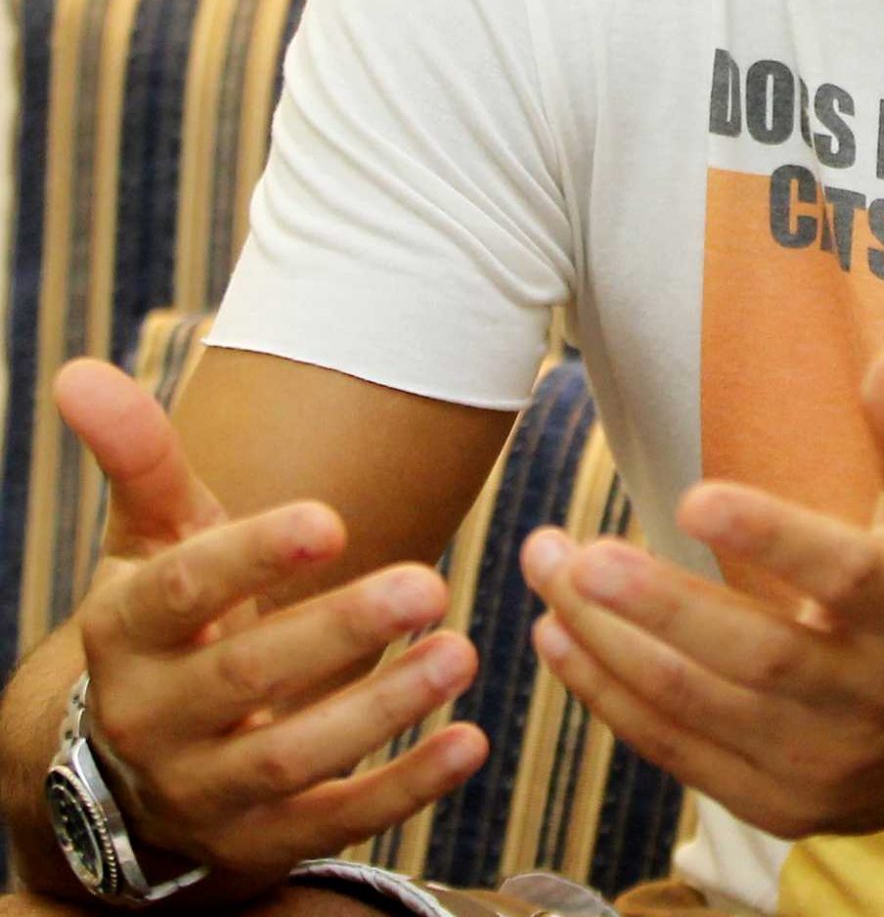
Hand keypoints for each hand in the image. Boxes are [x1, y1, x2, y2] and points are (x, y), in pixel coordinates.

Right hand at [53, 358, 488, 885]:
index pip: (184, 590)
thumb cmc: (169, 622)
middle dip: (338, 631)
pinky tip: (470, 745)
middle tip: (428, 582)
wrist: (127, 771)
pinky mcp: (259, 845)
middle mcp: (154, 720)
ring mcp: (204, 793)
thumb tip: (78, 371)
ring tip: (460, 652)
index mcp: (128, 633)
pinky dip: (404, 791)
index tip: (330, 518)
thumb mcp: (152, 540)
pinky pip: (332, 823)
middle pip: (246, 676)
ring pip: (291, 759)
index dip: (253, 556)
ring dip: (381, 709)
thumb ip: (138, 457)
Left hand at [519, 343, 883, 841]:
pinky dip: (616, 702)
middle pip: (754, 655)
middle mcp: (871, 691)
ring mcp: (826, 759)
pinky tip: (560, 643)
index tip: (693, 496)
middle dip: (656, 606)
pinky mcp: (786, 803)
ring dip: (611, 648)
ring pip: (702, 709)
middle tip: (573, 553)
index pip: (842, 575)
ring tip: (545, 580)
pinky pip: (683, 755)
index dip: (769, 538)